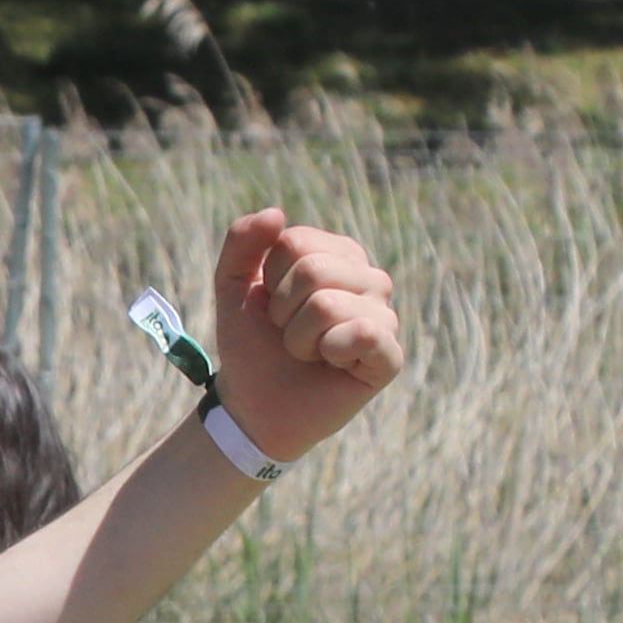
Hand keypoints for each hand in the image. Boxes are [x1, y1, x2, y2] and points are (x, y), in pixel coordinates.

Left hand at [205, 210, 404, 465]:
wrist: (253, 409)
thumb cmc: (252, 346)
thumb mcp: (233, 288)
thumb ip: (242, 243)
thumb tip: (276, 213)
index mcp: (339, 255)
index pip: (295, 242)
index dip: (270, 281)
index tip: (273, 308)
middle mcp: (369, 280)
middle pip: (312, 270)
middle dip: (283, 312)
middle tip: (289, 336)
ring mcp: (383, 317)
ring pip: (328, 304)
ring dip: (299, 339)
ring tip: (308, 352)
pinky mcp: (388, 357)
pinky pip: (365, 334)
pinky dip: (332, 351)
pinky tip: (333, 364)